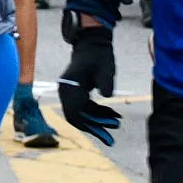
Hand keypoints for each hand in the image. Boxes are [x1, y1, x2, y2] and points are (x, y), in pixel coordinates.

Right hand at [57, 14, 118, 145]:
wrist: (93, 43)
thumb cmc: (100, 55)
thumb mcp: (106, 69)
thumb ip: (106, 84)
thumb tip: (106, 98)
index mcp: (70, 86)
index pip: (75, 112)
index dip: (90, 125)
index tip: (105, 132)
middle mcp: (65, 90)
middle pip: (77, 116)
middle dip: (95, 127)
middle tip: (111, 139)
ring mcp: (69, 91)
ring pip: (81, 113)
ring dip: (98, 121)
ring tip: (117, 124)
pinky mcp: (76, 92)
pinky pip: (84, 107)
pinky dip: (97, 113)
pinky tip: (112, 115)